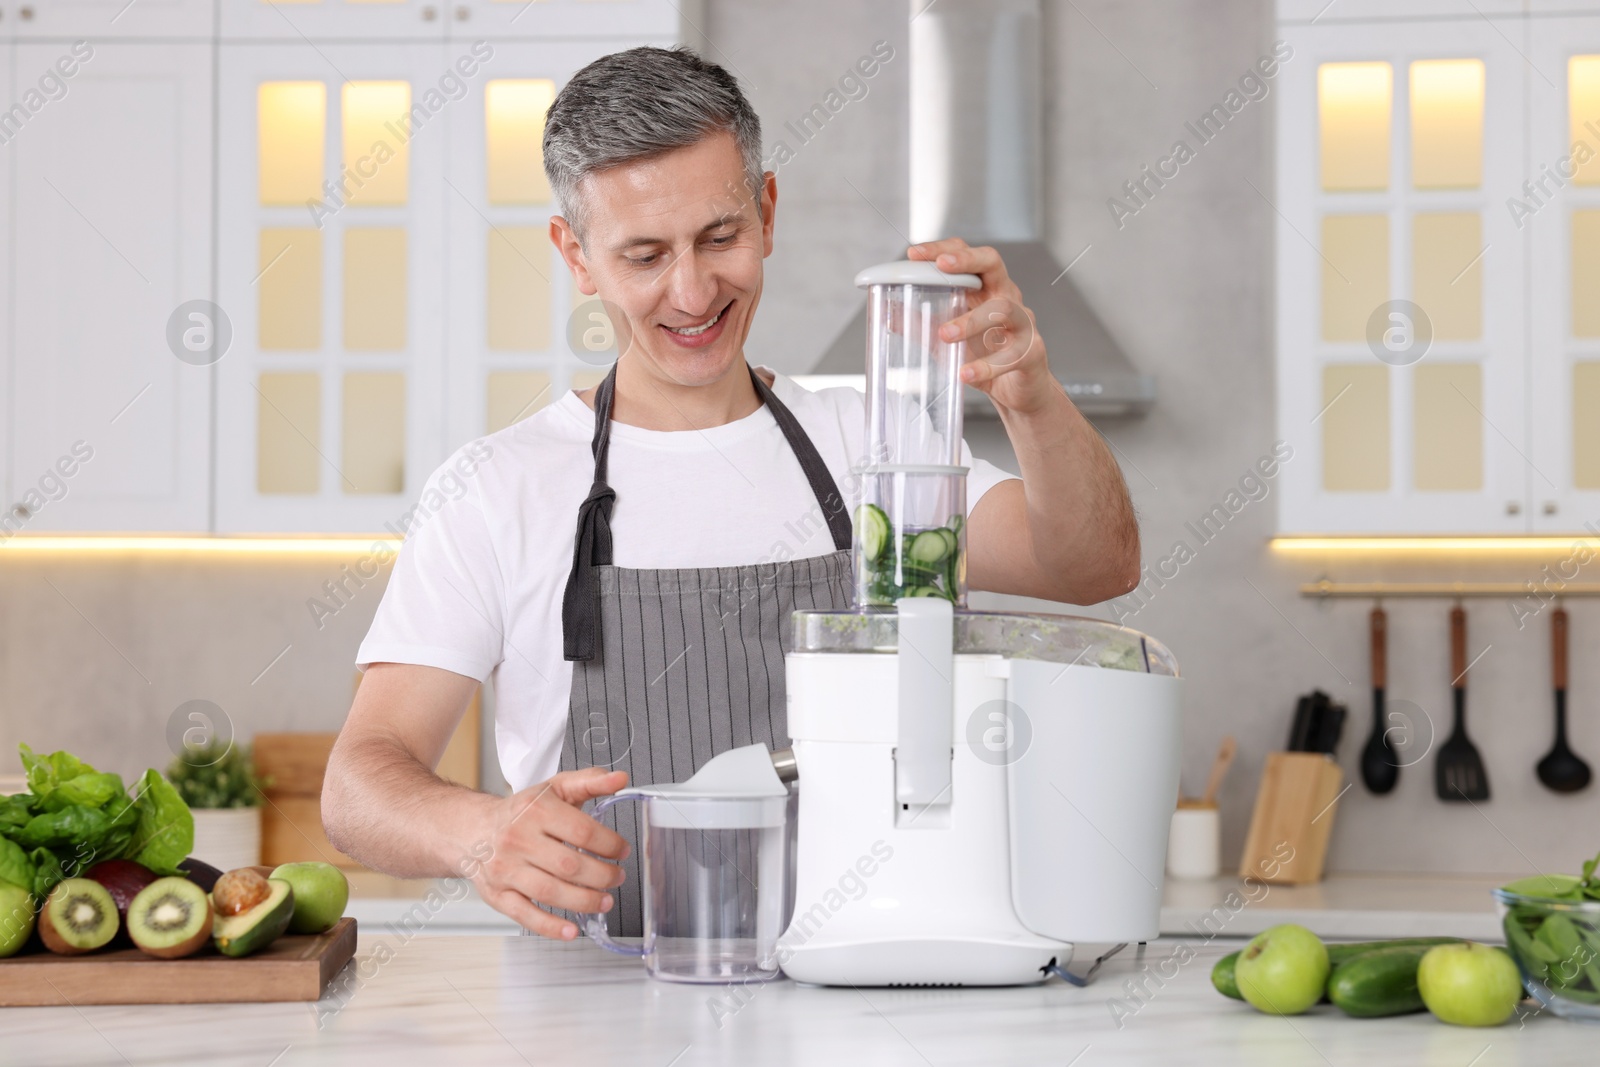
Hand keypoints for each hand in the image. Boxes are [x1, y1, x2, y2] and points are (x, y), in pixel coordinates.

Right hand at [468, 767, 630, 939]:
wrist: (475, 829)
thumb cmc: (523, 811)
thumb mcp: (556, 788)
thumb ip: (590, 781)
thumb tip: (620, 779)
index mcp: (536, 810)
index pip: (582, 831)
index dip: (610, 844)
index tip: (622, 851)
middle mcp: (518, 839)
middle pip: (569, 865)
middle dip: (602, 876)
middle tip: (617, 877)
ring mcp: (506, 869)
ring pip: (550, 892)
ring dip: (584, 901)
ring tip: (604, 900)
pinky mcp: (497, 894)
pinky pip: (525, 915)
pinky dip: (550, 926)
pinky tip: (572, 930)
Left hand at [906, 239, 1061, 416]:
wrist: (1016, 392)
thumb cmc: (985, 356)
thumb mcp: (946, 340)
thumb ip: (920, 325)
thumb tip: (888, 313)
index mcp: (985, 289)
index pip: (967, 256)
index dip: (943, 249)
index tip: (914, 254)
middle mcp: (1006, 297)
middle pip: (992, 263)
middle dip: (966, 260)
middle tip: (941, 266)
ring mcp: (1023, 323)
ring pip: (1003, 309)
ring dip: (971, 319)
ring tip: (945, 334)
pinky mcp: (1032, 352)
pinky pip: (1012, 354)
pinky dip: (987, 365)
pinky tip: (965, 374)